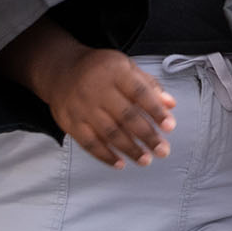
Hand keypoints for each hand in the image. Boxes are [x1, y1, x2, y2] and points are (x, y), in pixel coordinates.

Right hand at [33, 46, 176, 169]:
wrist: (61, 70)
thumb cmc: (100, 69)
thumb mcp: (126, 67)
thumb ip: (149, 85)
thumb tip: (170, 104)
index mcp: (115, 71)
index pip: (140, 92)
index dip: (156, 110)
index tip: (170, 126)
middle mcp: (97, 89)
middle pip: (126, 116)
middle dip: (147, 136)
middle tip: (162, 150)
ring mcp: (82, 107)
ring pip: (109, 132)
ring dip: (130, 149)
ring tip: (145, 160)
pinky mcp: (70, 122)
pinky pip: (89, 143)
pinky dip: (105, 156)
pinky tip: (120, 163)